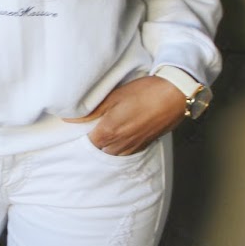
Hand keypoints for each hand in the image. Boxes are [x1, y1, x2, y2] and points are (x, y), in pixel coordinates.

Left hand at [63, 75, 187, 155]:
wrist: (175, 95)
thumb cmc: (144, 92)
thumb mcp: (114, 97)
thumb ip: (91, 111)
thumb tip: (69, 119)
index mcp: (109, 132)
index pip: (88, 143)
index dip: (84, 135)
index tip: (83, 127)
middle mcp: (121, 143)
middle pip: (101, 150)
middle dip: (96, 141)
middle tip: (96, 127)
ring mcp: (135, 145)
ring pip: (114, 153)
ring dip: (109, 145)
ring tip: (110, 131)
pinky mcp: (146, 144)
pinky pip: (128, 151)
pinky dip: (123, 146)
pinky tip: (124, 134)